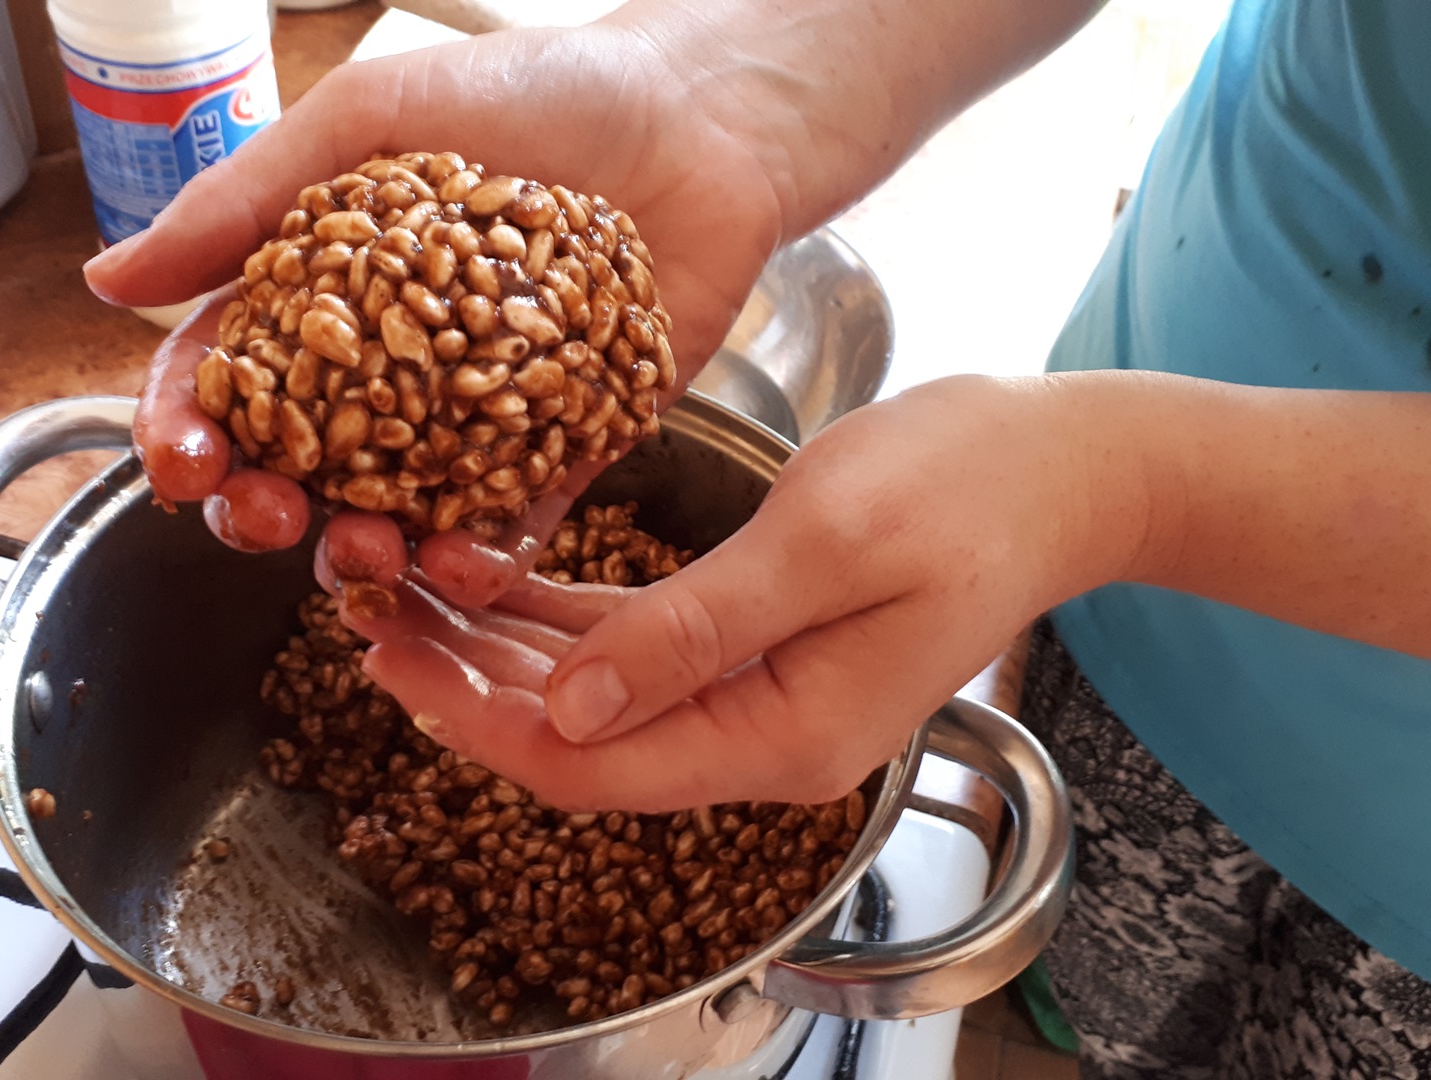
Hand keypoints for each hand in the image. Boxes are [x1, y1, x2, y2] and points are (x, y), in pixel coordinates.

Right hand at [92, 21, 785, 601]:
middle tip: (259, 516)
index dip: (189, 427)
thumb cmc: (537, 89)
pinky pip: (511, 523)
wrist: (699, 115)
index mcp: (324, 296)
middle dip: (261, 507)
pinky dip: (484, 560)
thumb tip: (108, 281)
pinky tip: (463, 571)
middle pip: (298, 466)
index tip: (177, 461)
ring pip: (392, 514)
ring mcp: (475, 418)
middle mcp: (389, 370)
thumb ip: (244, 200)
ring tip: (362, 551)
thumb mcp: (371, 119)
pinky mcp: (564, 448)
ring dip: (362, 550)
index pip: (229, 378)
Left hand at [338, 375, 1154, 809]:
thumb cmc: (968, 488)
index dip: (477, 721)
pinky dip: (564, 618)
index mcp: (780, 735)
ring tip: (404, 590)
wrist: (1066, 470)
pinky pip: (639, 645)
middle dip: (466, 684)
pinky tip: (494, 577)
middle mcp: (762, 736)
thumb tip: (568, 704)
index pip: (592, 765)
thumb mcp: (826, 544)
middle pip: (580, 739)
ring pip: (598, 693)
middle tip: (364, 608)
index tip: (387, 659)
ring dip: (502, 649)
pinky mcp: (759, 640)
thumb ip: (696, 630)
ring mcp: (761, 693)